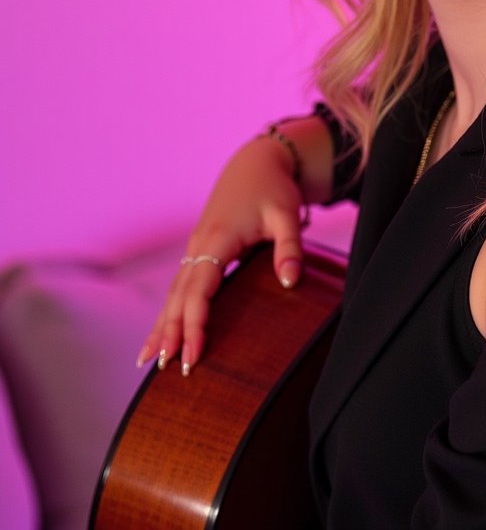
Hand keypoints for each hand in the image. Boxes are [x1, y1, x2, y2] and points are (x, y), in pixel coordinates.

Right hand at [136, 133, 307, 376]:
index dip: (194, 324)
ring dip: (161, 325)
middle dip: (170, 332)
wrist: (257, 162)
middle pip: (179, 296)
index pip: (200, 290)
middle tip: (166, 369)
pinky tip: (159, 333)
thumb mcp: (286, 215)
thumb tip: (290, 282)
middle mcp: (199, 245)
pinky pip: (179, 286)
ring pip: (173, 292)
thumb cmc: (273, 188)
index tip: (193, 354)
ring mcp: (195, 247)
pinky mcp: (198, 250)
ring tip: (149, 363)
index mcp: (218, 239)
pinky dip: (167, 310)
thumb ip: (289, 248)